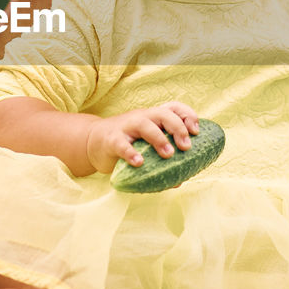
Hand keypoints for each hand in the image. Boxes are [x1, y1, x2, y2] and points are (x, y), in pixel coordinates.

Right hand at [84, 102, 198, 174]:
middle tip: (186, 147)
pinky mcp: (112, 140)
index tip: (196, 131)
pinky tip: (139, 163)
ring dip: (159, 138)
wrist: (92, 142)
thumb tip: (179, 180)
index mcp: (153, 117)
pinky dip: (131, 153)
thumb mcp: (145, 147)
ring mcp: (126, 127)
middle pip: (163, 113)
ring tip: (168, 155)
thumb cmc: (126, 144)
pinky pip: (122, 144)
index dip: (188, 115)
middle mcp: (142, 117)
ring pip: (144, 124)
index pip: (174, 107)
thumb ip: (162, 160)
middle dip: (178, 128)